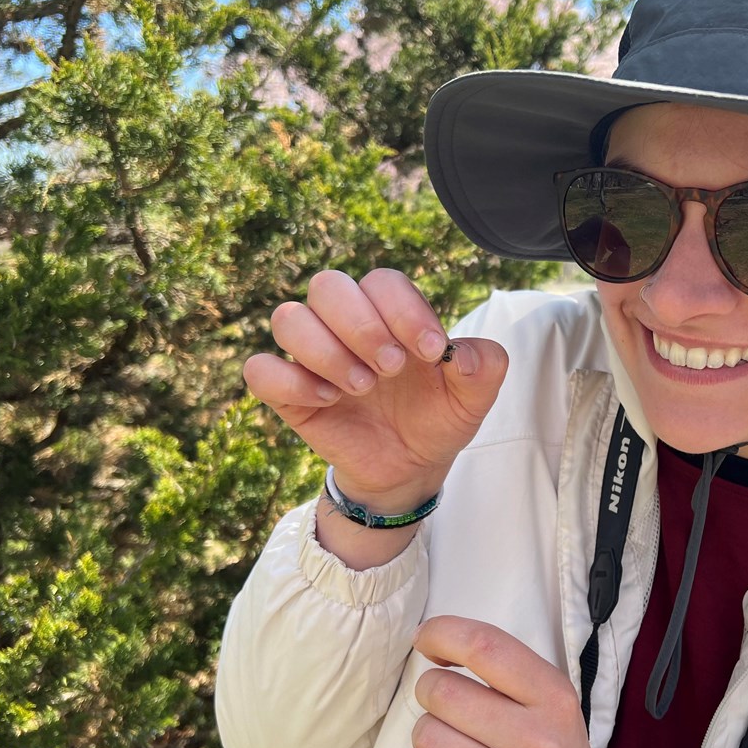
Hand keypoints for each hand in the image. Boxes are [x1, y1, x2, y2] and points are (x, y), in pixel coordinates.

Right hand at [243, 269, 507, 512]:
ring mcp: (313, 357)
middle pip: (328, 285)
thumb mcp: (476, 396)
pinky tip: (328, 401)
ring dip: (326, 351)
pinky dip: (289, 381)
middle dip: (361, 326)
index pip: (382, 282)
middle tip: (391, 369)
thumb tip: (459, 355)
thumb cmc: (439, 415)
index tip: (432, 352)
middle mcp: (346, 325)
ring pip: (288, 318)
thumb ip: (486, 365)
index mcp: (390, 313)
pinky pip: (261, 370)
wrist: (412, 466)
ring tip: (362, 387)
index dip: (405, 310)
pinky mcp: (289, 393)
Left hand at [395, 616, 613, 747]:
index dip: (441, 633)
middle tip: (447, 707)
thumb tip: (429, 640)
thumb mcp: (548, 695)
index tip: (426, 640)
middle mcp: (538, 744)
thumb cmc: (550, 746)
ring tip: (450, 745)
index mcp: (554, 698)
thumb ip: (500, 664)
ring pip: (427, 739)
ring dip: (426, 736)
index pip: (485, 647)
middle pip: (444, 692)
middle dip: (431, 691)